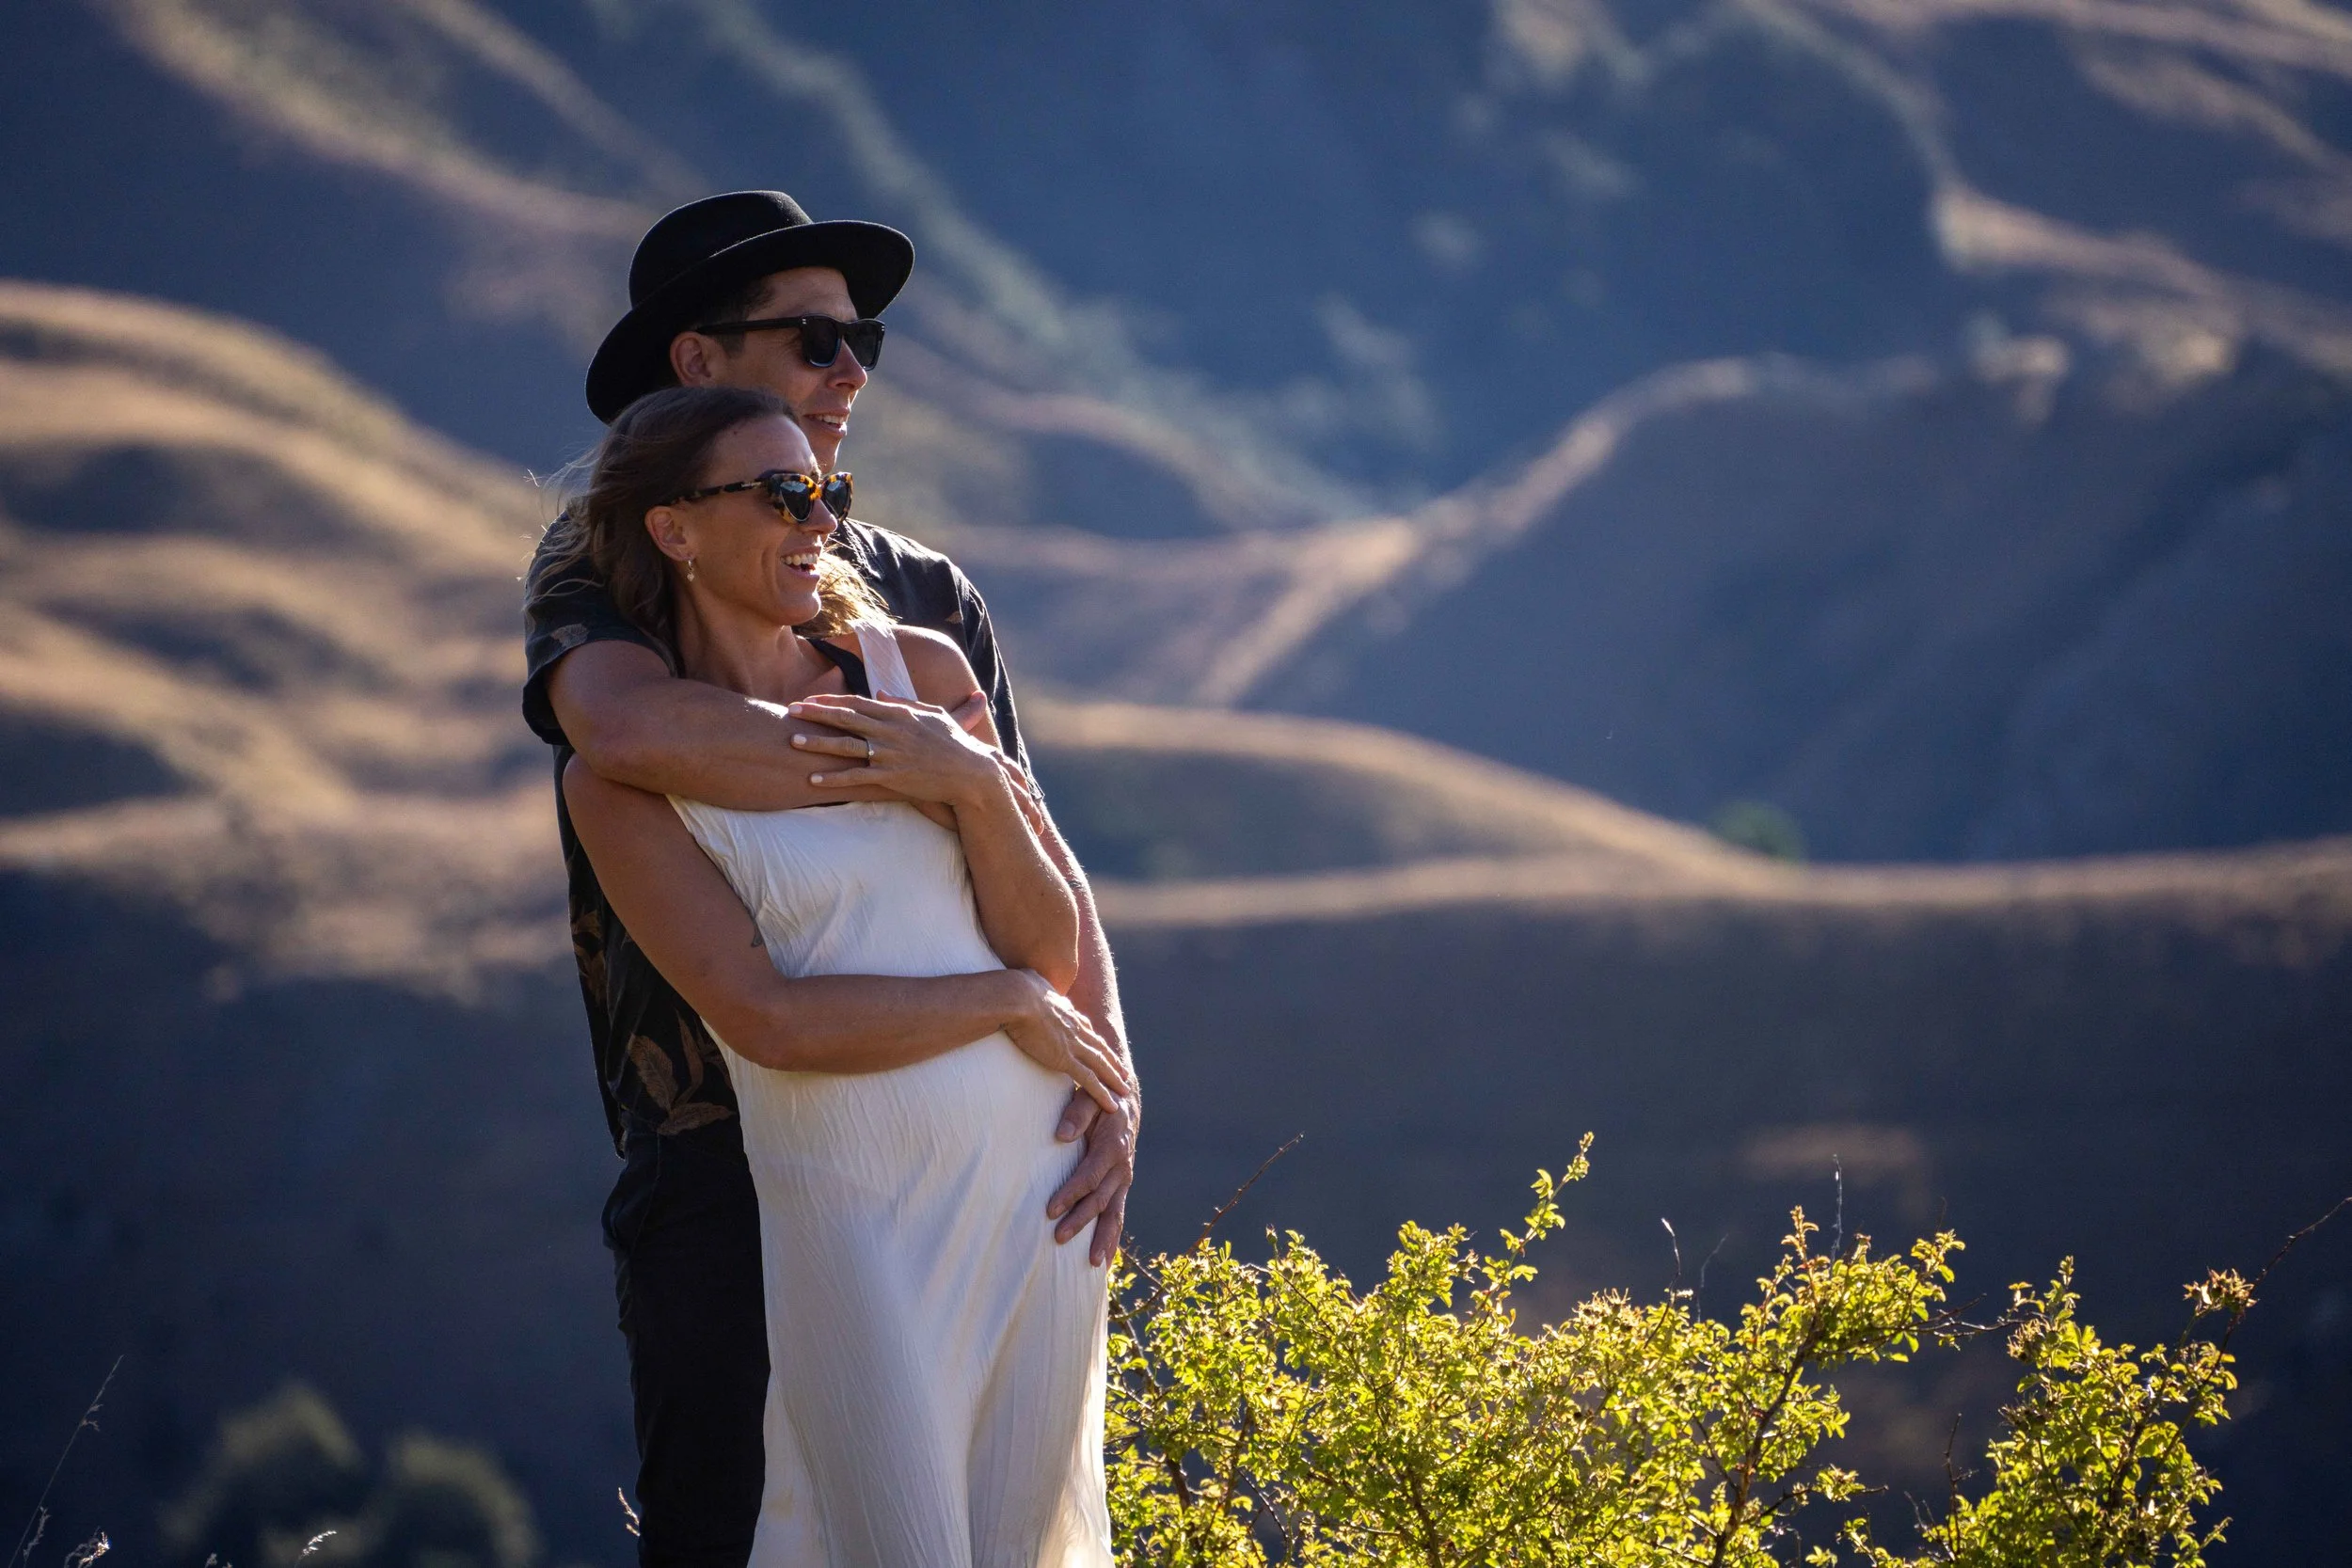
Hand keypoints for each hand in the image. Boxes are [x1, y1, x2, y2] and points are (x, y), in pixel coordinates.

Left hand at [789, 692, 1004, 808]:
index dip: (830, 701)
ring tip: (794, 741)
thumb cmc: (955, 744)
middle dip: (816, 714)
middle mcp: (891, 731)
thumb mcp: (933, 715)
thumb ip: (904, 703)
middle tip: (790, 711)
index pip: (857, 703)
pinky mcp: (892, 777)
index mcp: (899, 714)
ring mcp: (890, 754)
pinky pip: (857, 777)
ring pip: (846, 746)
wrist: (971, 774)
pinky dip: (835, 778)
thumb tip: (880, 695)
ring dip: (818, 743)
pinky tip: (814, 779)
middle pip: (845, 719)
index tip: (809, 700)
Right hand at [999, 969, 1132, 1114]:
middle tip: (1122, 1071)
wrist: (1016, 997)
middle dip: (1111, 1060)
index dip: (1092, 1038)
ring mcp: (1072, 1043)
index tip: (1099, 1046)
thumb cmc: (1014, 987)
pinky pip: (1088, 1080)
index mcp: (1065, 1010)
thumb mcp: (1030, 981)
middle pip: (1098, 1047)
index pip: (1083, 1027)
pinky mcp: (1064, 1059)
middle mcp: (1074, 1027)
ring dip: (1113, 1079)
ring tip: (1124, 1090)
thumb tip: (1028, 980)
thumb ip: (1034, 983)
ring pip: (1100, 1065)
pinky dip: (1102, 1093)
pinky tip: (1111, 1104)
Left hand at [1048, 1087, 1136, 1264]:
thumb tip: (1061, 1136)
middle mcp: (1121, 1167)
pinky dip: (1112, 1238)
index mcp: (1113, 1146)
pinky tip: (1104, 1260)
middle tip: (1058, 1238)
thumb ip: (1076, 1113)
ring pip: (1115, 1214)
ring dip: (1104, 1239)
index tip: (1050, 1209)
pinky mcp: (1121, 1186)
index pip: (1089, 1176)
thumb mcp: (1090, 1096)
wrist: (1126, 1101)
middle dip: (1080, 1221)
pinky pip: (1118, 1215)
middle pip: (1101, 1200)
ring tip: (1094, 1265)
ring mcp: (1123, 1179)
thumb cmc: (1100, 1099)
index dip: (1071, 1193)